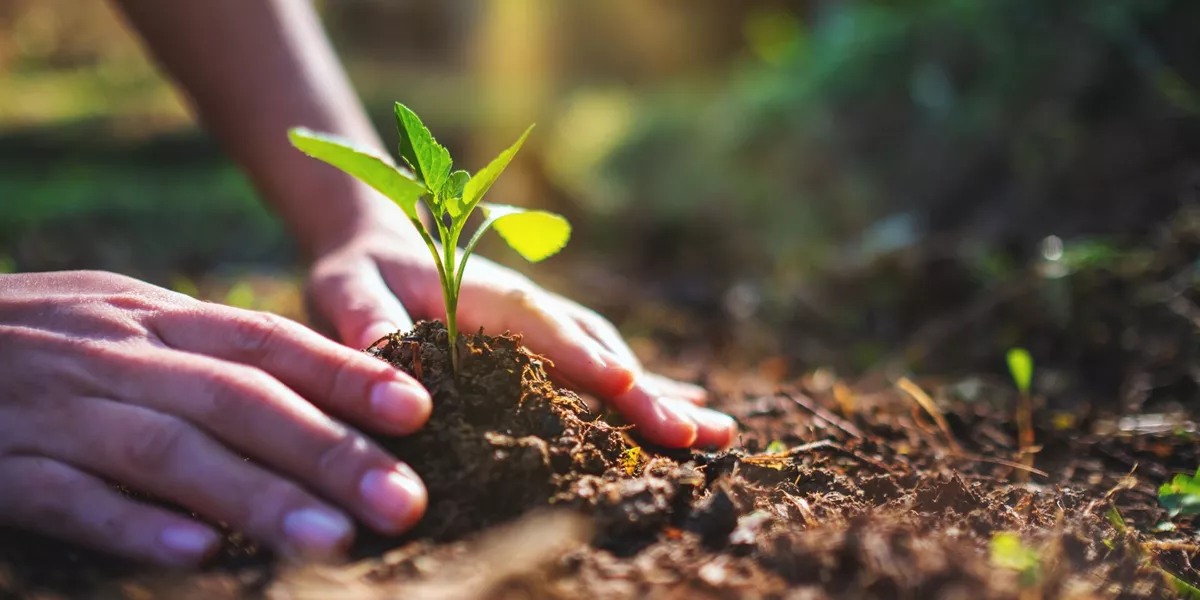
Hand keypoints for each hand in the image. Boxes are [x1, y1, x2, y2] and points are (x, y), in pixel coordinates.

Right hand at [0, 271, 432, 565]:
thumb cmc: (35, 339)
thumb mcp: (122, 324)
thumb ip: (204, 356)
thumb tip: (317, 398)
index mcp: (150, 318)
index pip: (263, 339)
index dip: (344, 373)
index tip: (418, 410)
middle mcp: (113, 354)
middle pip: (236, 398)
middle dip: (327, 449)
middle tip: (405, 499)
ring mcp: (52, 410)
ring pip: (166, 450)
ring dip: (255, 496)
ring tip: (333, 540)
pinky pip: (67, 498)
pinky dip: (132, 525)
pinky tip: (195, 557)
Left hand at [305, 212, 736, 449]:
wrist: (377, 244)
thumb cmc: (358, 271)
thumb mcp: (344, 286)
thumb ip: (363, 314)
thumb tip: (382, 345)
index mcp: (484, 294)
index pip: (538, 324)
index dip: (579, 355)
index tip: (623, 384)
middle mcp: (528, 311)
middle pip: (594, 349)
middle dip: (643, 392)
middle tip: (692, 433)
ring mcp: (544, 329)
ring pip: (612, 361)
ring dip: (661, 396)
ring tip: (716, 431)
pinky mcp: (547, 348)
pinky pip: (602, 371)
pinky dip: (646, 393)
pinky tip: (689, 413)